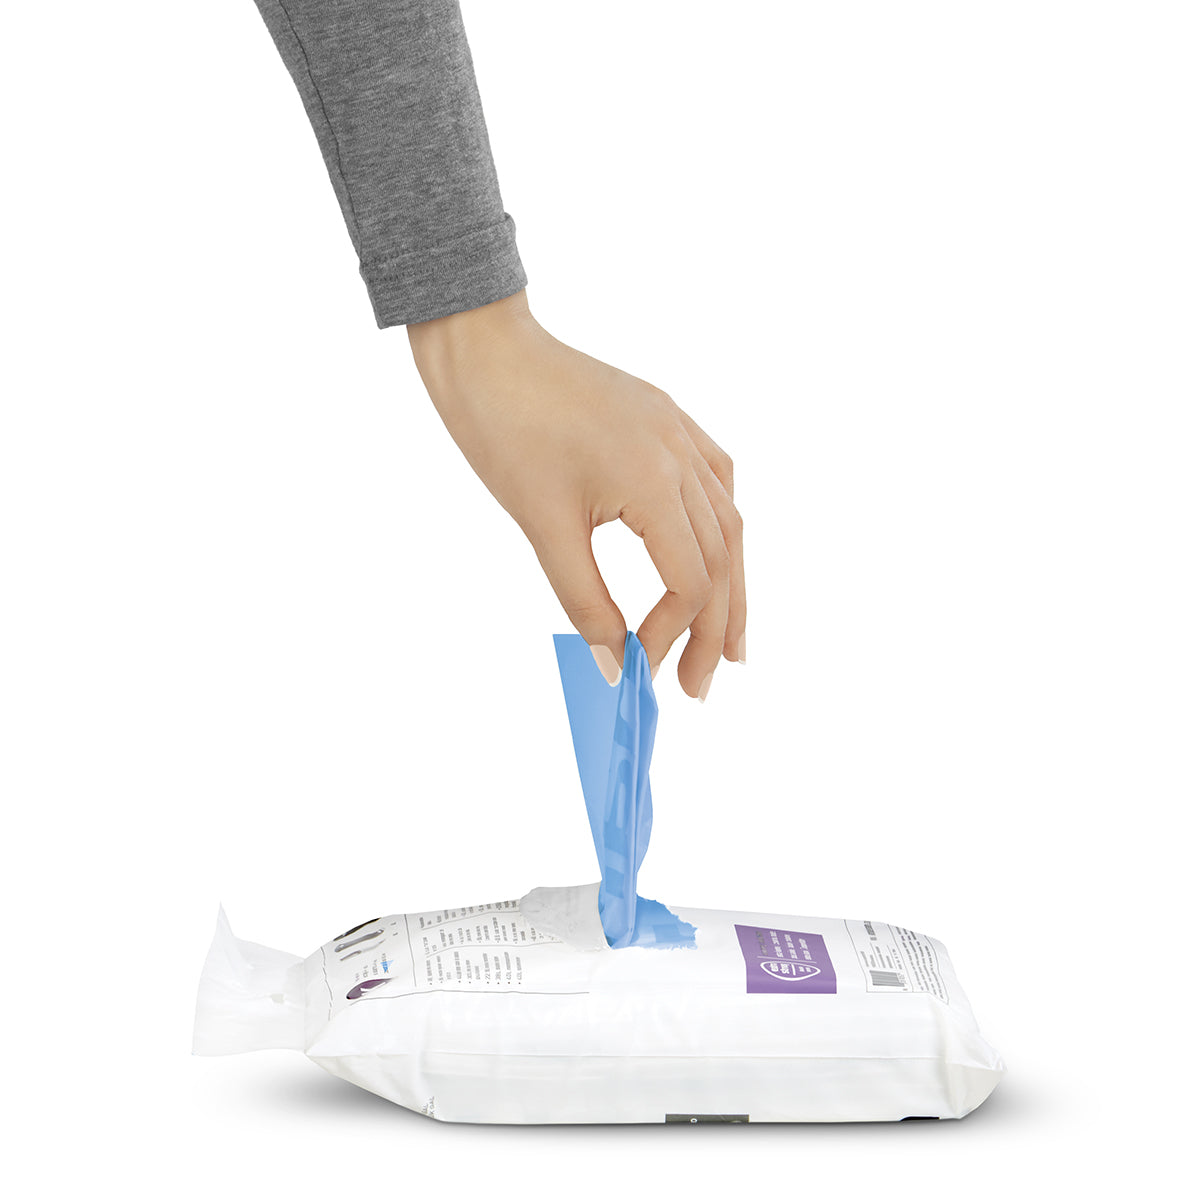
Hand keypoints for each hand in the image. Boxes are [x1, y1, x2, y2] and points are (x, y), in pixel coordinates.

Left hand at [407, 290, 744, 698]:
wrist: (486, 353)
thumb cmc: (504, 429)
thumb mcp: (543, 527)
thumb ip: (584, 600)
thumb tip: (613, 663)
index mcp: (653, 478)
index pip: (689, 579)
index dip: (670, 634)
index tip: (640, 668)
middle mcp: (681, 453)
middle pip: (722, 558)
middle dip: (713, 628)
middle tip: (699, 685)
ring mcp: (679, 431)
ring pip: (727, 521)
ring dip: (729, 585)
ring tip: (727, 641)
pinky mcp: (667, 419)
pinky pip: (715, 479)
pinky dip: (719, 527)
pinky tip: (716, 555)